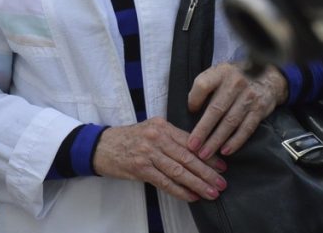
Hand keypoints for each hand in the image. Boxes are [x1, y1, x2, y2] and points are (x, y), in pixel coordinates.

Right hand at [92, 117, 226, 202]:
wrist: (100, 146)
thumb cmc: (127, 139)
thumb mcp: (149, 130)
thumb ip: (170, 139)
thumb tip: (196, 154)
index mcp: (161, 125)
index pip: (190, 141)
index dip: (208, 155)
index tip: (222, 166)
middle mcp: (155, 136)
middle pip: (187, 156)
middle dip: (207, 171)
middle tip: (222, 182)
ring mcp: (147, 152)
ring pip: (179, 170)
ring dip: (198, 183)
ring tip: (212, 192)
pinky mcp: (140, 167)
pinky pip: (165, 182)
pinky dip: (180, 190)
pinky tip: (191, 196)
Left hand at [187, 63, 286, 159]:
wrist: (267, 76)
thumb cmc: (234, 78)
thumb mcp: (219, 73)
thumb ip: (205, 85)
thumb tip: (191, 108)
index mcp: (220, 73)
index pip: (203, 85)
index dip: (194, 99)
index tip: (189, 111)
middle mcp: (235, 84)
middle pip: (216, 109)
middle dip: (203, 130)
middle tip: (192, 146)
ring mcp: (249, 97)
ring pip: (230, 122)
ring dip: (216, 140)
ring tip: (205, 153)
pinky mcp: (259, 110)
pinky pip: (246, 129)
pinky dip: (235, 141)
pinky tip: (225, 151)